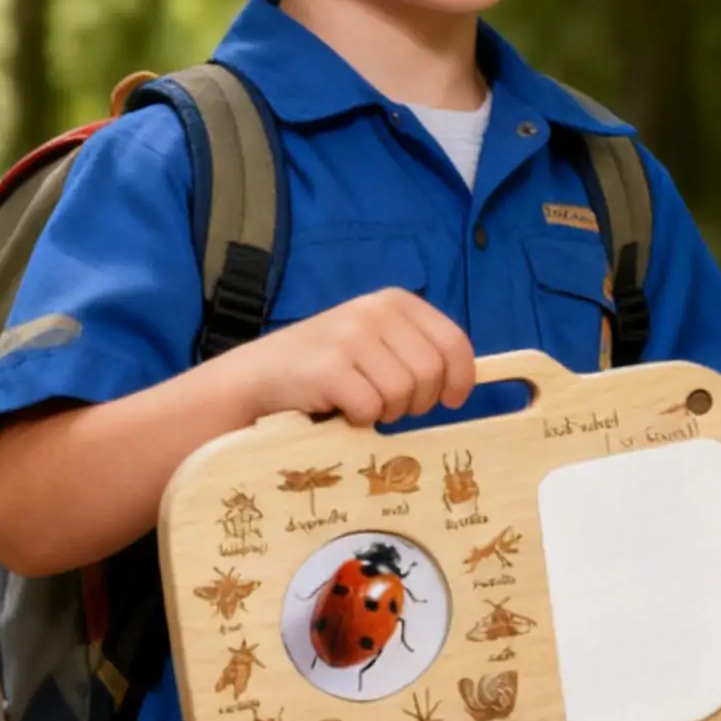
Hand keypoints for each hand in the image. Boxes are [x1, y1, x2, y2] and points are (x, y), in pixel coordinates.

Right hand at [230, 288, 476, 426]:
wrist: (258, 376)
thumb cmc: (325, 366)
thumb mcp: (374, 341)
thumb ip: (414, 350)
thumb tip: (462, 382)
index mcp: (394, 301)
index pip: (452, 342)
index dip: (460, 378)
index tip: (450, 399)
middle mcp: (374, 311)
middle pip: (431, 373)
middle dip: (417, 401)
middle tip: (389, 406)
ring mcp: (350, 337)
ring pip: (403, 393)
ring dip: (385, 412)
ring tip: (360, 403)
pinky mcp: (329, 367)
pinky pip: (370, 408)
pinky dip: (358, 419)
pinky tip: (339, 408)